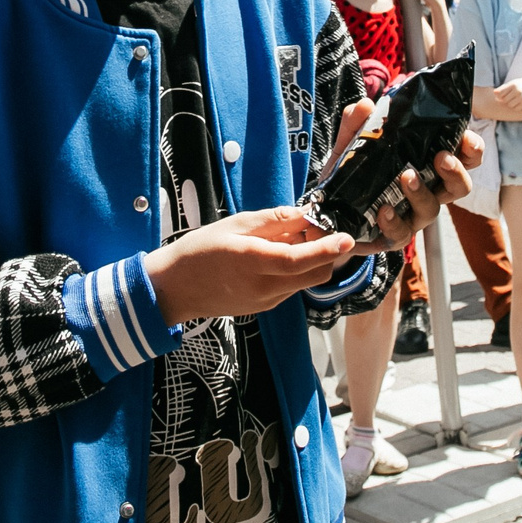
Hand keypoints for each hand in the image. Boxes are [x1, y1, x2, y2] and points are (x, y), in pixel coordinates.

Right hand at [146, 206, 358, 322]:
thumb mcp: (233, 225)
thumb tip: (304, 214)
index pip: (298, 260)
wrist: (175, 289)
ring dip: (311, 261)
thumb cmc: (199, 250)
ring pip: (305, 282)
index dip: (325, 249)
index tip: (346, 238)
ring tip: (290, 239)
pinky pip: (292, 288)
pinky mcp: (265, 307)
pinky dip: (296, 271)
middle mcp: (263, 288)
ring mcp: (266, 302)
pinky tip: (278, 255)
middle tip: (316, 229)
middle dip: (326, 253)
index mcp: (252, 263)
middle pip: (314, 275)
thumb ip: (272, 221)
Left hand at [318, 100, 480, 254]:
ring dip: (422, 193)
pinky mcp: (392, 236)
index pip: (462, 157)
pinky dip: (393, 221)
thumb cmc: (352, 174)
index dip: (472, 150)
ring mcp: (412, 215)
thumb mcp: (351, 145)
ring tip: (406, 176)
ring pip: (432, 209)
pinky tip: (383, 210)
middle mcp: (427, 191)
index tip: (468, 140)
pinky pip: (401, 233)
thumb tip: (365, 105)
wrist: (327, 212)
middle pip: (460, 187)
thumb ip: (356, 124)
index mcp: (426, 165)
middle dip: (456, 172)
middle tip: (442, 157)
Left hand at [490, 77, 521, 118]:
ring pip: (510, 105)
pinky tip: (517, 103)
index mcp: (514, 84)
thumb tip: (494, 93)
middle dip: (504, 100)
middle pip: (504, 100)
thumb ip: (504, 87)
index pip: (501, 93)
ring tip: (513, 100)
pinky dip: (515, 107)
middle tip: (508, 98)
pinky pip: (516, 108)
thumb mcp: (515, 82)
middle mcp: (517, 91)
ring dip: (509, 103)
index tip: (499, 96)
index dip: (498, 96)